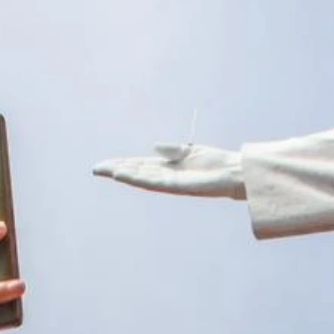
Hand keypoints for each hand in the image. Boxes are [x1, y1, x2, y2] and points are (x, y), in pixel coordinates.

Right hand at [92, 144, 245, 199]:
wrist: (236, 173)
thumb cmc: (216, 163)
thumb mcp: (190, 151)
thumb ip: (172, 150)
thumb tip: (154, 147)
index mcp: (169, 168)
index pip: (140, 165)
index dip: (122, 164)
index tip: (104, 164)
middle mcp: (168, 177)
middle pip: (137, 173)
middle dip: (118, 170)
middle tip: (97, 169)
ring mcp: (172, 183)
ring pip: (143, 179)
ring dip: (125, 175)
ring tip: (108, 171)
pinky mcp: (180, 186)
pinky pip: (155, 182)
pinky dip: (140, 178)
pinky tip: (126, 174)